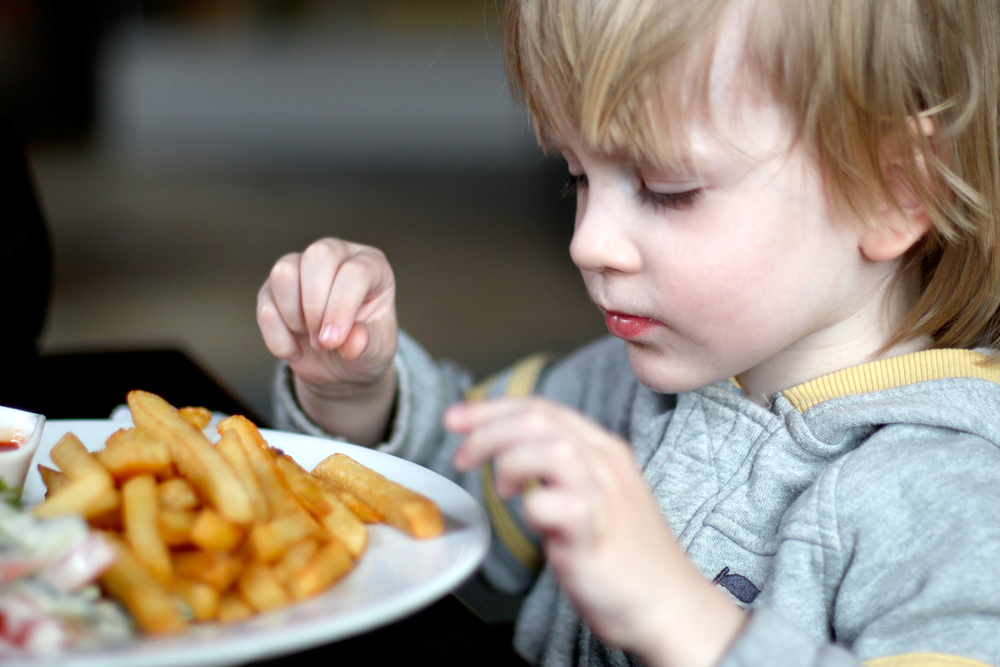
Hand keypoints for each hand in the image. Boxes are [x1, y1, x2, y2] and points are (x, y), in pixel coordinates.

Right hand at [258, 238, 397, 443]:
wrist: (343, 371)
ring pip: (285, 272)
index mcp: (372, 268)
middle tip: (323, 341)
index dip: (341, 305)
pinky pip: (264, 300)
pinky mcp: (276, 289)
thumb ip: (365, 345)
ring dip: (293, 315)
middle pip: (318, 256)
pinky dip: (274, 331)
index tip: (335, 342)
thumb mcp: (375, 354)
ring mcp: (304, 269)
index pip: (354, 272)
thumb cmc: (366, 353)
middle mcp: (339, 258)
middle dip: (316, 304)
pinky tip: (294, 350)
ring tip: (311, 344)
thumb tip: (349, 339)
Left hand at [446, 398, 744, 666]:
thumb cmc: (622, 553)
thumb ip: (554, 468)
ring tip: (501, 491)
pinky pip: (555, 504)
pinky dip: (532, 508)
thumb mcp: (588, 493)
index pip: (541, 408)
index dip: (491, 409)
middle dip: (487, 430)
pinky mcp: (595, 531)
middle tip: (462, 456)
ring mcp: (603, 495)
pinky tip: (532, 522)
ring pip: (551, 448)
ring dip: (511, 462)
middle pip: (538, 419)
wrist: (668, 604)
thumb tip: (504, 453)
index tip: (456, 419)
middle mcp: (604, 463)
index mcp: (601, 449)